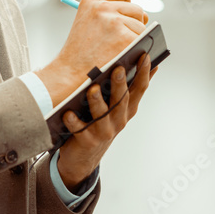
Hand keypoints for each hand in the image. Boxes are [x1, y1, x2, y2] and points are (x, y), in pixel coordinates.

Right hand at [37, 0, 148, 105]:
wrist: (70, 76)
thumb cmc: (80, 53)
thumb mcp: (87, 22)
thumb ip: (110, 12)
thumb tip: (145, 16)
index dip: (127, 7)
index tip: (122, 20)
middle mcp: (103, 6)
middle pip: (137, 9)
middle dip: (133, 24)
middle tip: (119, 41)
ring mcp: (115, 22)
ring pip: (142, 26)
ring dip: (135, 39)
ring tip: (117, 51)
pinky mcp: (126, 38)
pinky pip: (144, 40)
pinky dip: (138, 50)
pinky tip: (124, 57)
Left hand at [56, 53, 157, 187]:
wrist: (84, 157)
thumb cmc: (100, 124)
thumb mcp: (116, 108)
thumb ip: (128, 88)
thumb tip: (146, 65)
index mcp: (127, 109)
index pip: (139, 89)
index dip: (144, 73)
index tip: (145, 56)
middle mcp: (118, 120)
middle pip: (121, 101)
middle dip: (120, 85)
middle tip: (118, 69)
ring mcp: (104, 131)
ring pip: (102, 115)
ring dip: (97, 102)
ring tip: (92, 90)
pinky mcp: (88, 141)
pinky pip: (80, 130)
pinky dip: (74, 122)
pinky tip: (68, 113)